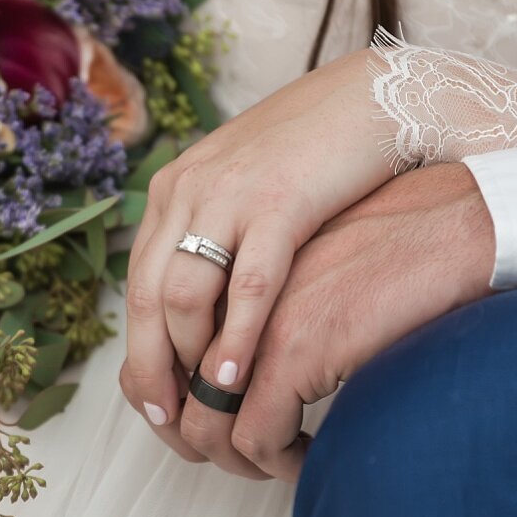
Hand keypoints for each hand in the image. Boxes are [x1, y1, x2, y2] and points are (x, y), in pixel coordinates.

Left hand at [120, 49, 392, 475]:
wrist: (377, 95)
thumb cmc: (321, 155)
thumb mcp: (250, 192)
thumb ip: (222, 238)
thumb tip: (209, 307)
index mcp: (177, 190)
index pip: (140, 284)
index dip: (141, 349)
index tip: (152, 401)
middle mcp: (188, 191)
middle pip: (147, 298)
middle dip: (151, 368)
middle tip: (166, 421)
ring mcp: (229, 195)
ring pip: (183, 295)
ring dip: (188, 361)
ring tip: (202, 407)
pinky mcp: (278, 203)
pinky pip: (245, 284)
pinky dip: (236, 337)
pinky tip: (237, 378)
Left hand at [175, 161, 495, 479]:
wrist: (455, 218)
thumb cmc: (393, 234)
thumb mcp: (302, 248)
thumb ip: (264, 286)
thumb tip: (248, 345)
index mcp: (213, 252)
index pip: (152, 335)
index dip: (166, 396)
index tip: (200, 425)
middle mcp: (219, 284)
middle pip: (162, 388)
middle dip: (190, 438)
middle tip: (236, 458)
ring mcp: (253, 318)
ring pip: (205, 422)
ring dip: (235, 459)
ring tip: (273, 462)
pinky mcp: (295, 347)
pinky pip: (258, 432)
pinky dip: (278, 461)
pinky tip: (310, 454)